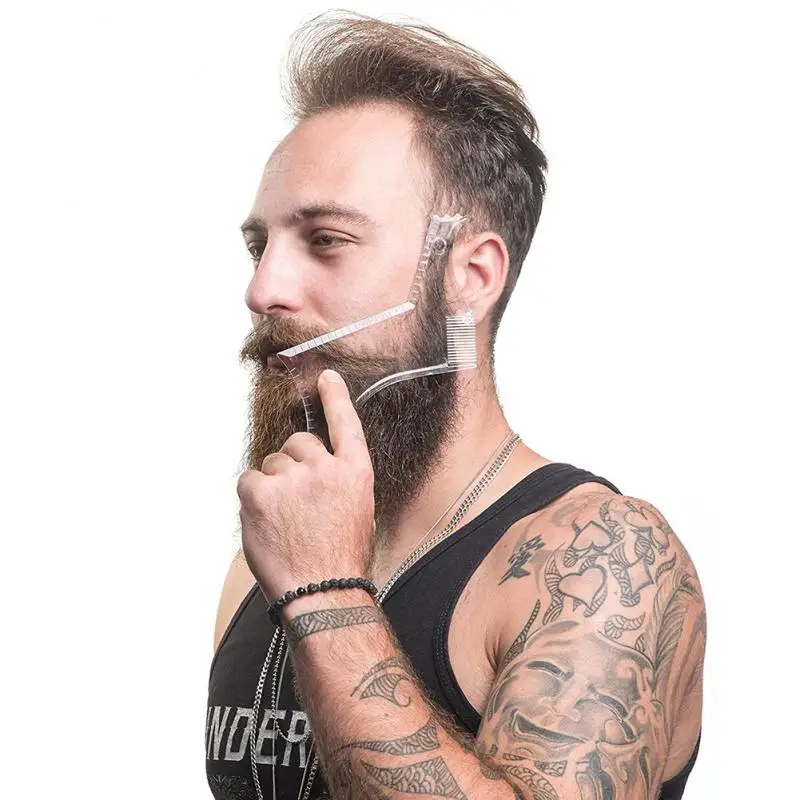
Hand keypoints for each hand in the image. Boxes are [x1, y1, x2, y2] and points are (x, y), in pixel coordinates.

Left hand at [237, 369, 375, 599]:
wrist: (323, 593)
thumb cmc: (340, 560)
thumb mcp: (358, 512)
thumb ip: (338, 482)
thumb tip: (316, 472)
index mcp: (356, 472)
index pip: (346, 424)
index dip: (335, 398)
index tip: (327, 378)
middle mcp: (326, 467)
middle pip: (298, 443)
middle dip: (293, 464)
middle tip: (295, 501)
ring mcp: (292, 478)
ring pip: (271, 463)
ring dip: (273, 485)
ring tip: (284, 521)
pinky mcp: (260, 491)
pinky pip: (249, 480)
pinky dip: (252, 500)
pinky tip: (266, 523)